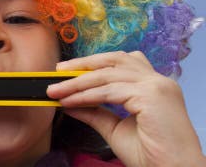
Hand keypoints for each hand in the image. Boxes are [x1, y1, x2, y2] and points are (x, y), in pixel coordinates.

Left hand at [47, 51, 205, 165]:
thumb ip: (94, 113)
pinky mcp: (151, 95)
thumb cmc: (152, 154)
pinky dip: (86, 95)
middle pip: (114, 60)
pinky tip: (71, 101)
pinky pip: (109, 91)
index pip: (120, 63)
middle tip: (58, 71)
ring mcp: (157, 86)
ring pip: (108, 75)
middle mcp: (158, 81)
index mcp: (154, 85)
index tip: (66, 71)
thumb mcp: (115, 129)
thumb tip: (70, 103)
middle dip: (82, 64)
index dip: (92, 64)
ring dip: (78, 82)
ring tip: (57, 91)